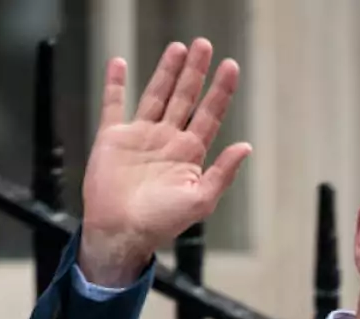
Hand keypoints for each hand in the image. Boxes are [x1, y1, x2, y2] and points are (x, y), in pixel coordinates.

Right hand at [79, 40, 251, 285]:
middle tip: (204, 45)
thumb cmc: (161, 223)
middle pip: (184, 98)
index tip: (230, 66)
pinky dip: (114, 84)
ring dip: (166, 71)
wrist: (122, 231)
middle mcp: (167, 141)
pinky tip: (119, 63)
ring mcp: (140, 136)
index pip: (209, 115)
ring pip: (155, 94)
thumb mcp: (200, 201)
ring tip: (179, 48)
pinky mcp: (113, 137)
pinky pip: (113, 104)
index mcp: (189, 155)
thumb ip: (223, 173)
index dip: (220, 91)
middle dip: (196, 72)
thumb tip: (246, 146)